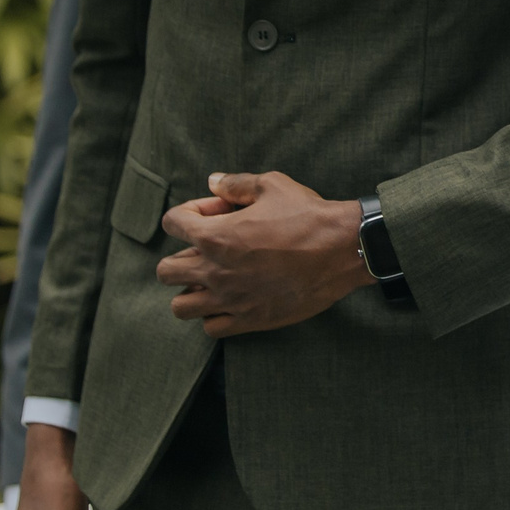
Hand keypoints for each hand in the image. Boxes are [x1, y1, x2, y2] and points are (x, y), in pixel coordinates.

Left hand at [158, 170, 372, 336]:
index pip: (172, 223)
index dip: (189, 213)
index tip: (215, 213)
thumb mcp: (273, 186)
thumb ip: (236, 184)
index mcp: (215, 236)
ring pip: (180, 306)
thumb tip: (213, 181)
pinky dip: (214, 315)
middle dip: (182, 255)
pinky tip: (232, 300)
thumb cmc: (308, 215)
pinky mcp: (249, 320)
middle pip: (166, 271)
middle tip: (210, 250)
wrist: (343, 250)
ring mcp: (230, 299)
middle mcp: (215, 271)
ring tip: (213, 281)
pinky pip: (210, 327)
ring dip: (191, 291)